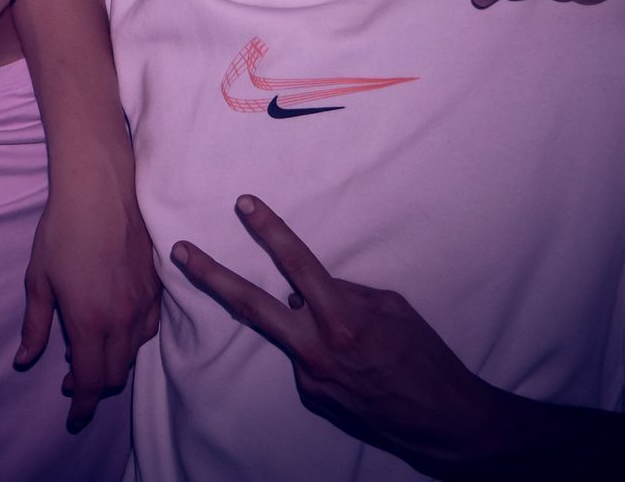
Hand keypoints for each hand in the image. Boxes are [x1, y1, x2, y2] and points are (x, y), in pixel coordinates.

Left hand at [19, 170, 158, 430]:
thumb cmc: (62, 230)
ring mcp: (144, 303)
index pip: (91, 381)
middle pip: (115, 374)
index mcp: (89, 320)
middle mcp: (121, 319)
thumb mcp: (38, 279)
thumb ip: (35, 325)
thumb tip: (25, 360)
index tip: (73, 417)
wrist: (101, 189)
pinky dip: (131, 341)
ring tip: (90, 352)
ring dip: (113, 363)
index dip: (83, 405)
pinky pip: (148, 329)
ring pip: (133, 353)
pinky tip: (116, 329)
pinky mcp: (157, 288)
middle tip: (72, 380)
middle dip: (95, 386)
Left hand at [171, 196, 513, 471]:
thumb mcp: (394, 309)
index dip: (270, 231)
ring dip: (296, 318)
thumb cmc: (426, 357)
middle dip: (211, 276)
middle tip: (180, 252)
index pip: (298, 265)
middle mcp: (318, 348)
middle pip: (251, 305)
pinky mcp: (312, 395)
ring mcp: (310, 376)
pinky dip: (321, 346)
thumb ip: (347, 292)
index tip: (244, 205)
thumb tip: (309, 289)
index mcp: (342, 320)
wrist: (444, 420)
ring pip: (286, 331)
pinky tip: (356, 361)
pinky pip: (306, 356)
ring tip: (349, 331)